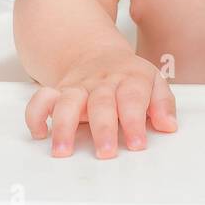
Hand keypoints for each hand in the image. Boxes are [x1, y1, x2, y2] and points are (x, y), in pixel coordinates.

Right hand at [25, 47, 177, 157]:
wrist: (96, 53)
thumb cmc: (129, 76)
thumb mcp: (154, 82)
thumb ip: (163, 104)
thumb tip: (169, 125)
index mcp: (130, 79)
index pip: (133, 98)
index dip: (135, 121)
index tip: (137, 144)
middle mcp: (102, 83)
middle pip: (101, 102)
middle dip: (103, 128)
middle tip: (106, 152)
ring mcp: (79, 87)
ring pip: (67, 101)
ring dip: (63, 125)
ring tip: (63, 150)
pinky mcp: (59, 91)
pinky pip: (41, 99)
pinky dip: (36, 115)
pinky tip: (39, 134)